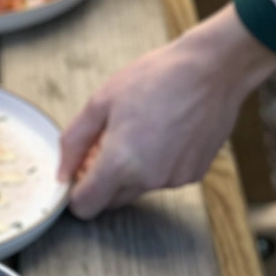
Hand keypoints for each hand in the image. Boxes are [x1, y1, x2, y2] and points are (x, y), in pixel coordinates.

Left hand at [59, 6, 275, 218]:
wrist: (214, 68)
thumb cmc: (158, 77)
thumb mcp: (101, 102)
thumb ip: (73, 142)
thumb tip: (61, 173)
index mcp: (120, 164)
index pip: (85, 207)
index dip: (77, 191)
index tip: (81, 171)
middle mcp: (148, 180)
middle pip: (110, 201)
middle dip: (103, 180)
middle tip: (108, 143)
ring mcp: (174, 179)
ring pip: (137, 190)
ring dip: (131, 172)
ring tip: (141, 130)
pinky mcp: (194, 174)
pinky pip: (163, 180)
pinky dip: (157, 165)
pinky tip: (164, 133)